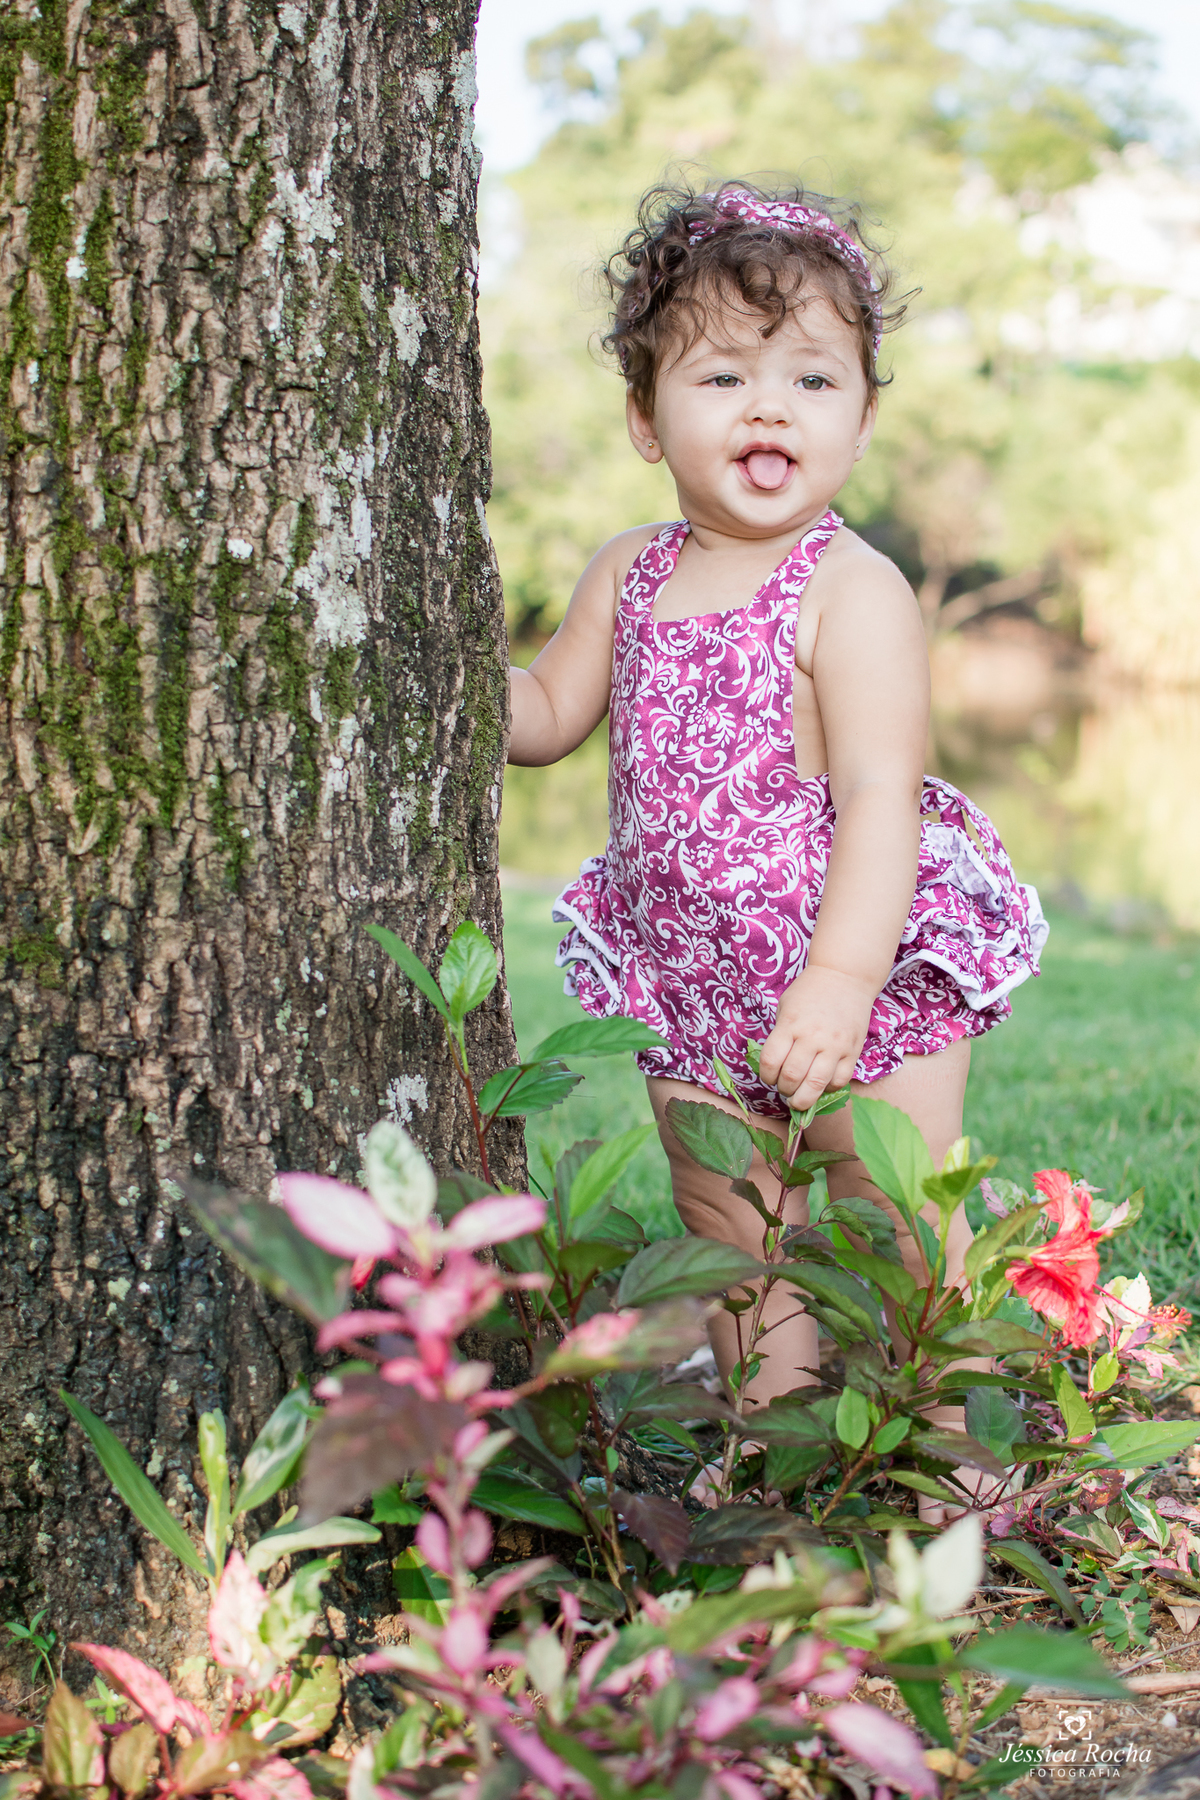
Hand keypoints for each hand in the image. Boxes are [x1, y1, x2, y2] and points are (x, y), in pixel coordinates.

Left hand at [758, 964, 875, 1104]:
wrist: (845, 977)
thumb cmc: (809, 992)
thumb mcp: (785, 1008)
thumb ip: (780, 1035)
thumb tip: (774, 1067)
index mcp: (790, 1025)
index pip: (770, 1061)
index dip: (766, 1076)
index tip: (769, 1077)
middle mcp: (812, 1037)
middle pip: (792, 1077)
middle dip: (784, 1090)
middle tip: (785, 1089)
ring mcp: (834, 1045)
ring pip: (816, 1085)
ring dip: (804, 1098)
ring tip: (799, 1099)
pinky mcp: (853, 1051)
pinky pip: (840, 1081)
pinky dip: (828, 1089)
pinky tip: (821, 1085)